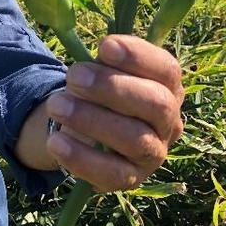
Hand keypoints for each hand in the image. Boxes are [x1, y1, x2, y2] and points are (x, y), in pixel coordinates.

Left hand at [45, 35, 183, 191]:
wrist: (83, 130)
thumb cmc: (97, 91)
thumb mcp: (102, 71)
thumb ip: (105, 62)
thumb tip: (105, 50)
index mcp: (167, 86)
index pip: (167, 69)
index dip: (138, 57)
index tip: (104, 46)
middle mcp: (169, 121)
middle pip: (156, 104)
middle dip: (112, 87)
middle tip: (74, 76)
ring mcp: (154, 153)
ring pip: (135, 139)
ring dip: (92, 120)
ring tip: (55, 105)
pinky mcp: (131, 178)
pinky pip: (112, 173)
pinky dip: (81, 157)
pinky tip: (56, 141)